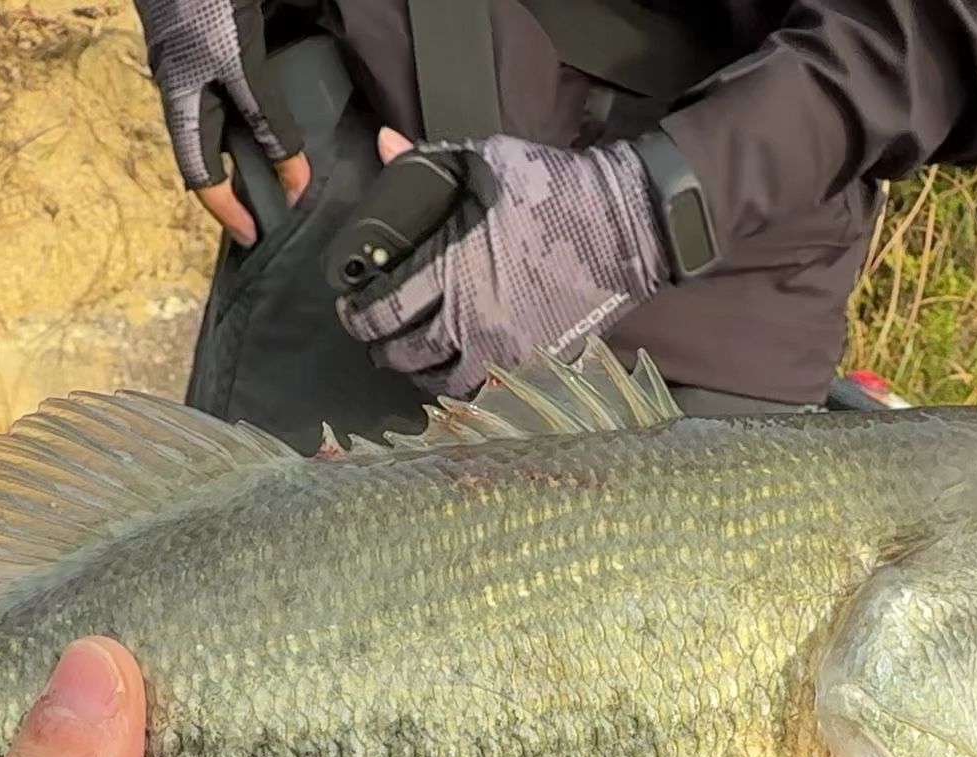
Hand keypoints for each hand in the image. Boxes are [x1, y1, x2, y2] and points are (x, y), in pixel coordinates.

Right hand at [130, 0, 309, 245]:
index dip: (226, 209)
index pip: (199, 174)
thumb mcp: (240, 58)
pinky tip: (269, 111)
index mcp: (182, 97)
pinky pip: (223, 90)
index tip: (252, 235)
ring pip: (214, 118)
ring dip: (243, 147)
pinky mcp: (202, 38)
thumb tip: (289, 168)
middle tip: (272, 207)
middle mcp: (179, 83)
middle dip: (237, 182)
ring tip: (277, 169)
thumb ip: (266, 111)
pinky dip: (246, 111)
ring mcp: (187, 60)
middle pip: (206, 148)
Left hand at [338, 129, 671, 397]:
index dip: (358, 315)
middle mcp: (471, 318)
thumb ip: (429, 161)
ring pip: (441, 382)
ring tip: (412, 359)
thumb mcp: (487, 161)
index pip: (385, 309)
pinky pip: (485, 392)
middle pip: (405, 354)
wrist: (627, 225)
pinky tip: (456, 372)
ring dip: (418, 373)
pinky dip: (462, 388)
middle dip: (381, 348)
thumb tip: (384, 144)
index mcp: (452, 268)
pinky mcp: (534, 364)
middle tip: (375, 338)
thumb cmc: (555, 187)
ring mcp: (505, 349)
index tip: (349, 308)